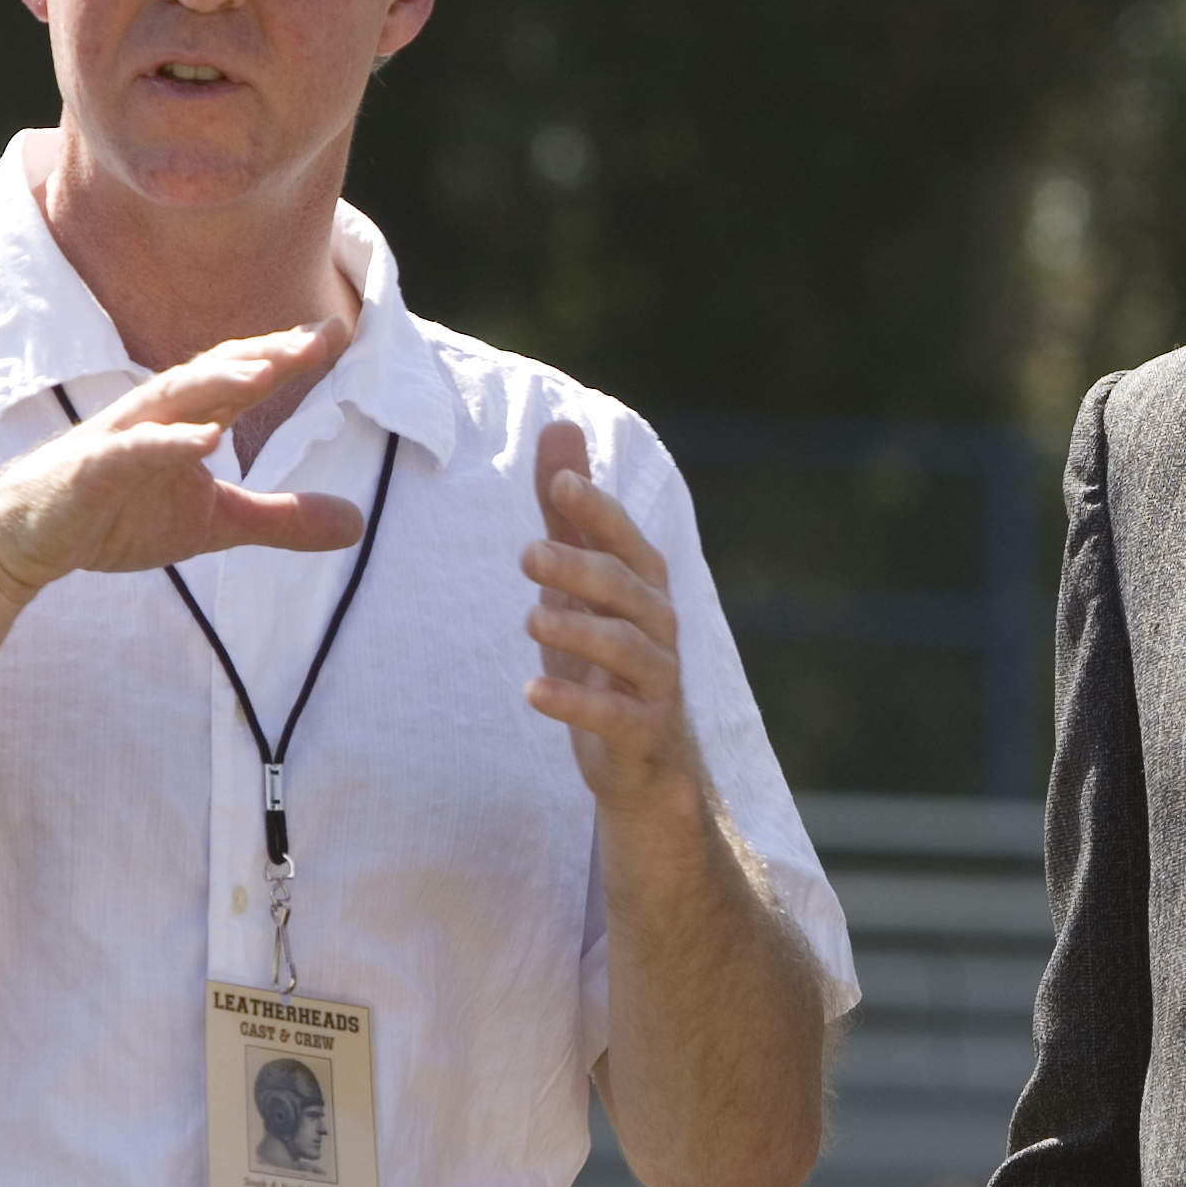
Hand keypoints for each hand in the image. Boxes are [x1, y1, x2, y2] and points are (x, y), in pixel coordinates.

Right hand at [0, 323, 367, 593]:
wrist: (29, 537)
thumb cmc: (118, 514)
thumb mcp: (215, 523)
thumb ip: (283, 519)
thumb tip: (358, 523)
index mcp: (188, 420)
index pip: (241, 377)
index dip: (286, 354)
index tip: (336, 328)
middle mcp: (157, 415)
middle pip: (214, 373)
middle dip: (264, 353)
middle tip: (315, 338)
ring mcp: (121, 438)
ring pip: (173, 398)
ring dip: (219, 381)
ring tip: (267, 372)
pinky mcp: (91, 472)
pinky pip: (131, 452)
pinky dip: (167, 443)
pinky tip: (205, 441)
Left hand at [523, 418, 707, 819]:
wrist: (641, 761)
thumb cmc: (606, 660)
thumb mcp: (581, 583)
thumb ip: (569, 513)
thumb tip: (560, 425)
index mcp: (644, 586)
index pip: (626, 539)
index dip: (598, 511)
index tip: (560, 483)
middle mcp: (659, 628)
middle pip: (627, 589)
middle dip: (581, 569)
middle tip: (526, 556)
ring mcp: (656, 682)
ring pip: (627, 649)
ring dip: (579, 631)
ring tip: (529, 621)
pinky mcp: (643, 731)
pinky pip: (615, 715)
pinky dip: (575, 703)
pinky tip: (532, 692)